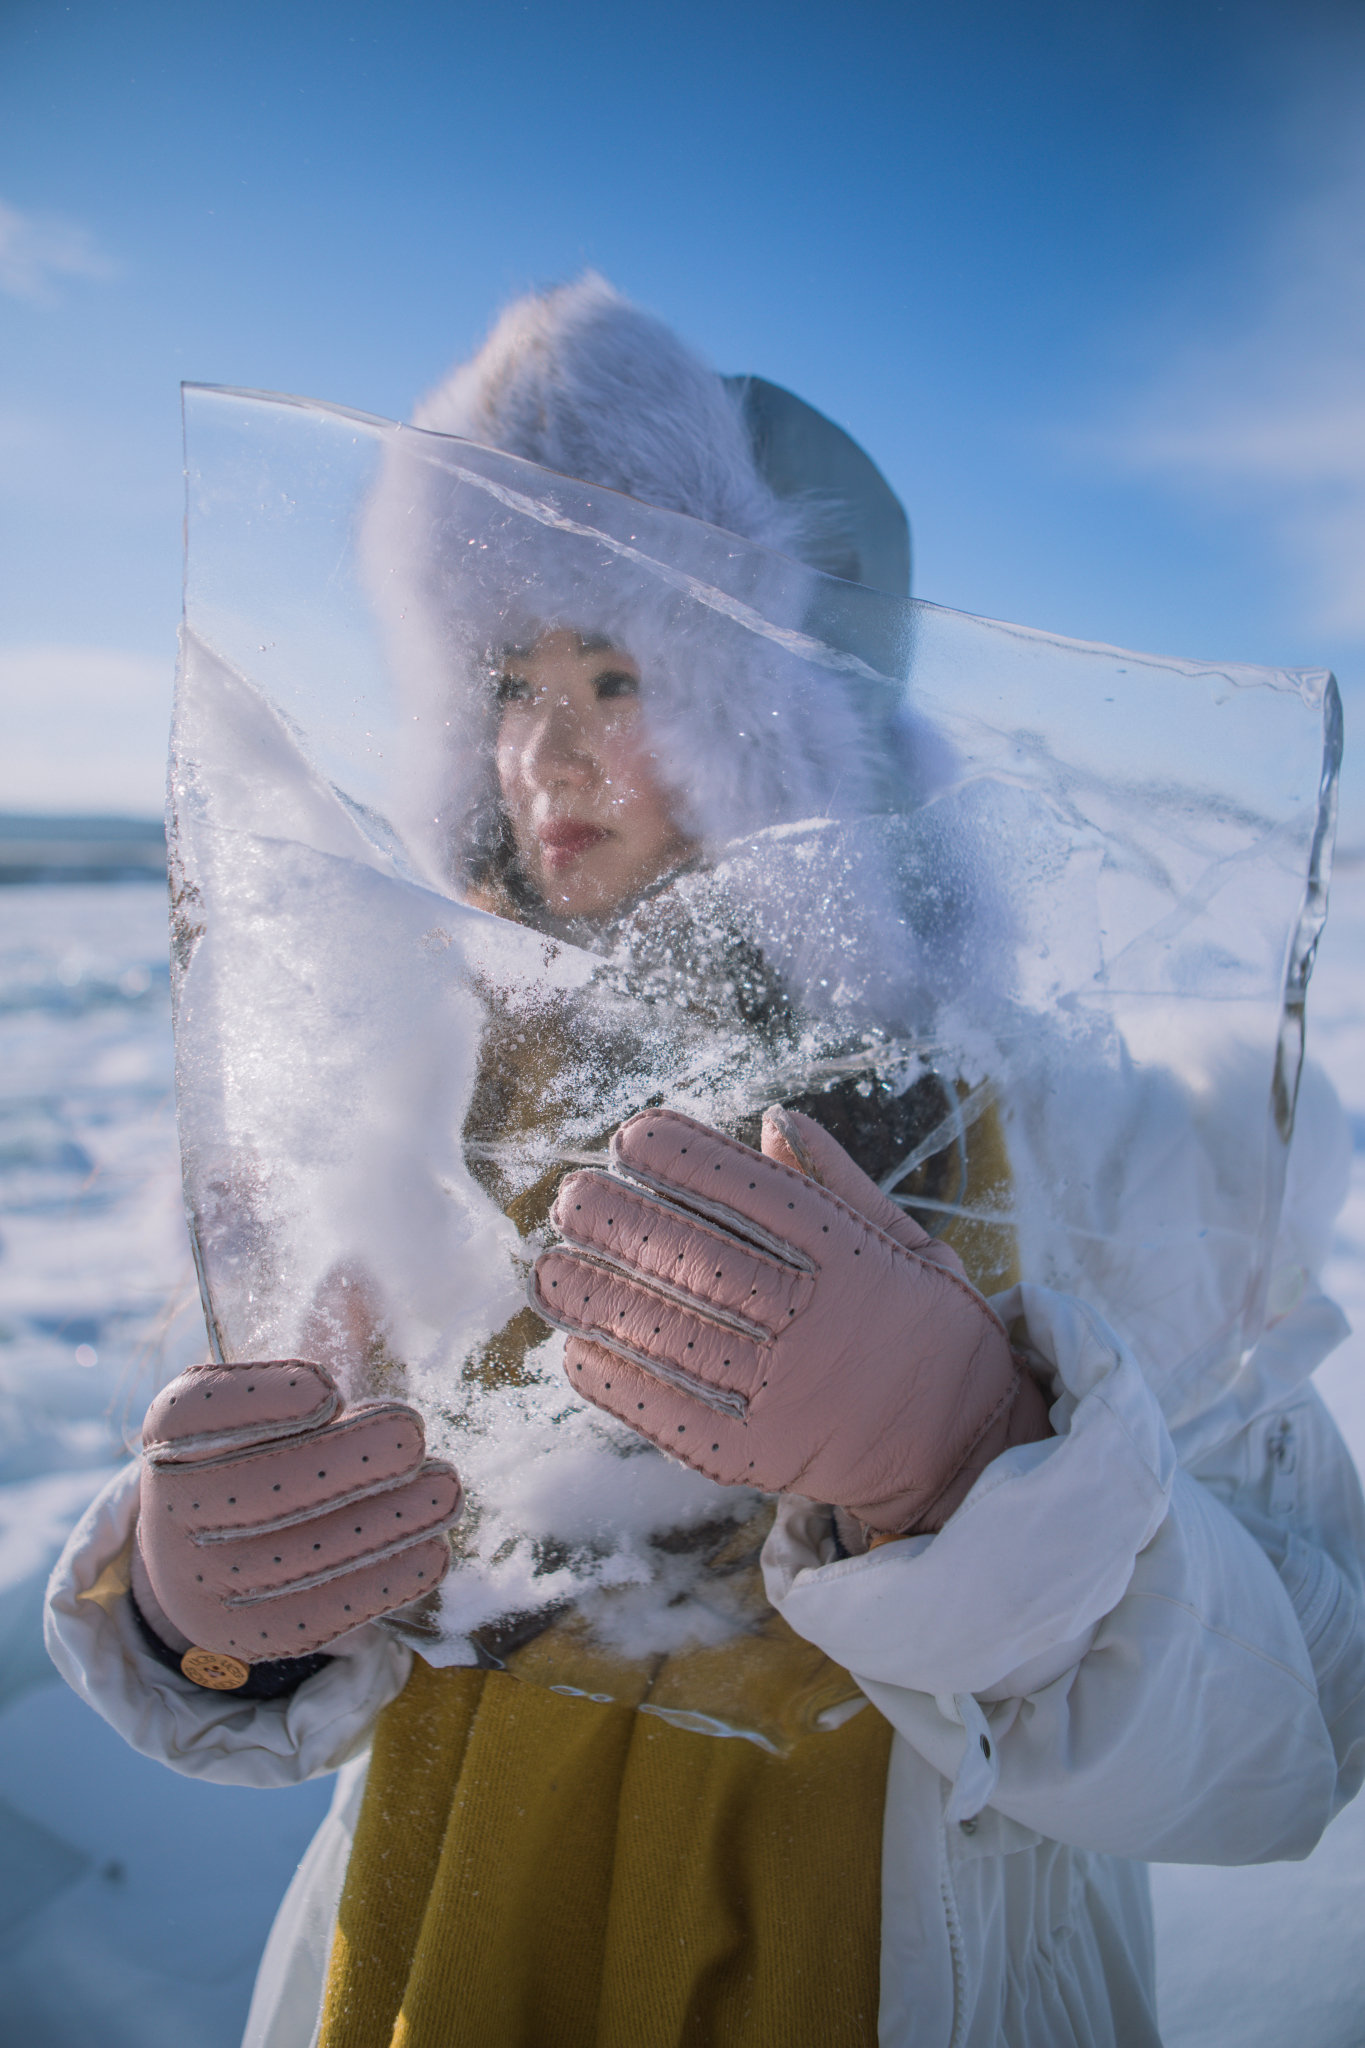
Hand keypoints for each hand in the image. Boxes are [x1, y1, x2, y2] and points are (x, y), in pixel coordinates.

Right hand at [137, 1358, 461, 1677]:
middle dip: (343, 1461)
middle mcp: (171, 1509)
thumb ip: (325, 1334)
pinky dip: (380, 1584)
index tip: (327, 1386)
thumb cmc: (269, 1444)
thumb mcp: (286, 1388)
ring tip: (446, 1488)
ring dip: (381, 1523)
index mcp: (171, 1433)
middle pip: (257, 1489)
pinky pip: (317, 1615)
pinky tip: (433, 1551)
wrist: (214, 1553)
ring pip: (295, 1556)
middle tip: (413, 1433)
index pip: (195, 1413)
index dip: (259, 1402)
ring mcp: (205, 1583)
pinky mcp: (248, 1638)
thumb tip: (358, 1273)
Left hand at [532, 1106, 1049, 1535]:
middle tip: (567, 1200)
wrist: (964, 1450)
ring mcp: (788, 1392)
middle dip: (624, 1225)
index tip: (630, 1137)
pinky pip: (678, 1416)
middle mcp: (818, 1320)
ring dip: (603, 1302)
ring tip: (547, 1273)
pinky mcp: (763, 1455)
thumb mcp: (908, 1243)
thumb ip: (838, 1184)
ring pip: (677, 1337)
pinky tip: (578, 1354)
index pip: (757, 1195)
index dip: (686, 1161)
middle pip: (703, 1263)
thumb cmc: (928, 1330)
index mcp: (853, 1259)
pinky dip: (623, 1385)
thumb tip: (772, 1121)